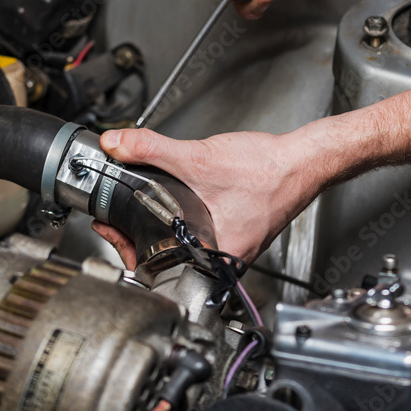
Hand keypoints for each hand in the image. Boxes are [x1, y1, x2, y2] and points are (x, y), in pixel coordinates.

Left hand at [91, 127, 324, 266]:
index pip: (154, 266)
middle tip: (116, 217)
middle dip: (136, 236)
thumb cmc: (267, 171)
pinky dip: (181, 220)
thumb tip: (117, 145)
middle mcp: (222, 260)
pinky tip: (173, 204)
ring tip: (137, 211)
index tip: (108, 226)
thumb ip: (151, 149)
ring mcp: (230, 248)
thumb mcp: (198, 156)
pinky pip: (199, 234)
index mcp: (212, 254)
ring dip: (157, 228)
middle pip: (164, 258)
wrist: (302, 162)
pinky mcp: (236, 233)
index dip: (125, 245)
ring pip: (182, 246)